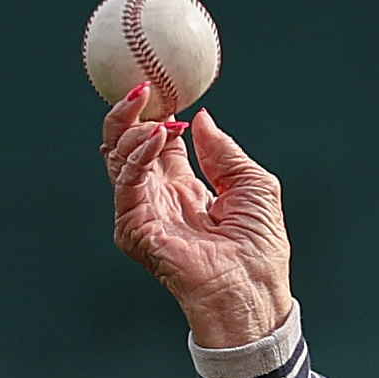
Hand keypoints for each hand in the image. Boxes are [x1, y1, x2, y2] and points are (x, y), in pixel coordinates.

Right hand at [102, 87, 293, 348]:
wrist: (253, 290)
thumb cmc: (260, 248)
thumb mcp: (254, 186)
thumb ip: (225, 152)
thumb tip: (202, 118)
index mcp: (185, 189)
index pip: (160, 142)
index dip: (160, 112)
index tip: (165, 87)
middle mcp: (160, 198)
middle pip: (128, 144)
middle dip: (131, 113)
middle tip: (142, 87)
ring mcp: (143, 212)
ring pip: (118, 158)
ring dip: (133, 128)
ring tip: (156, 113)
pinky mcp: (134, 228)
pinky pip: (126, 182)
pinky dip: (139, 154)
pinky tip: (158, 135)